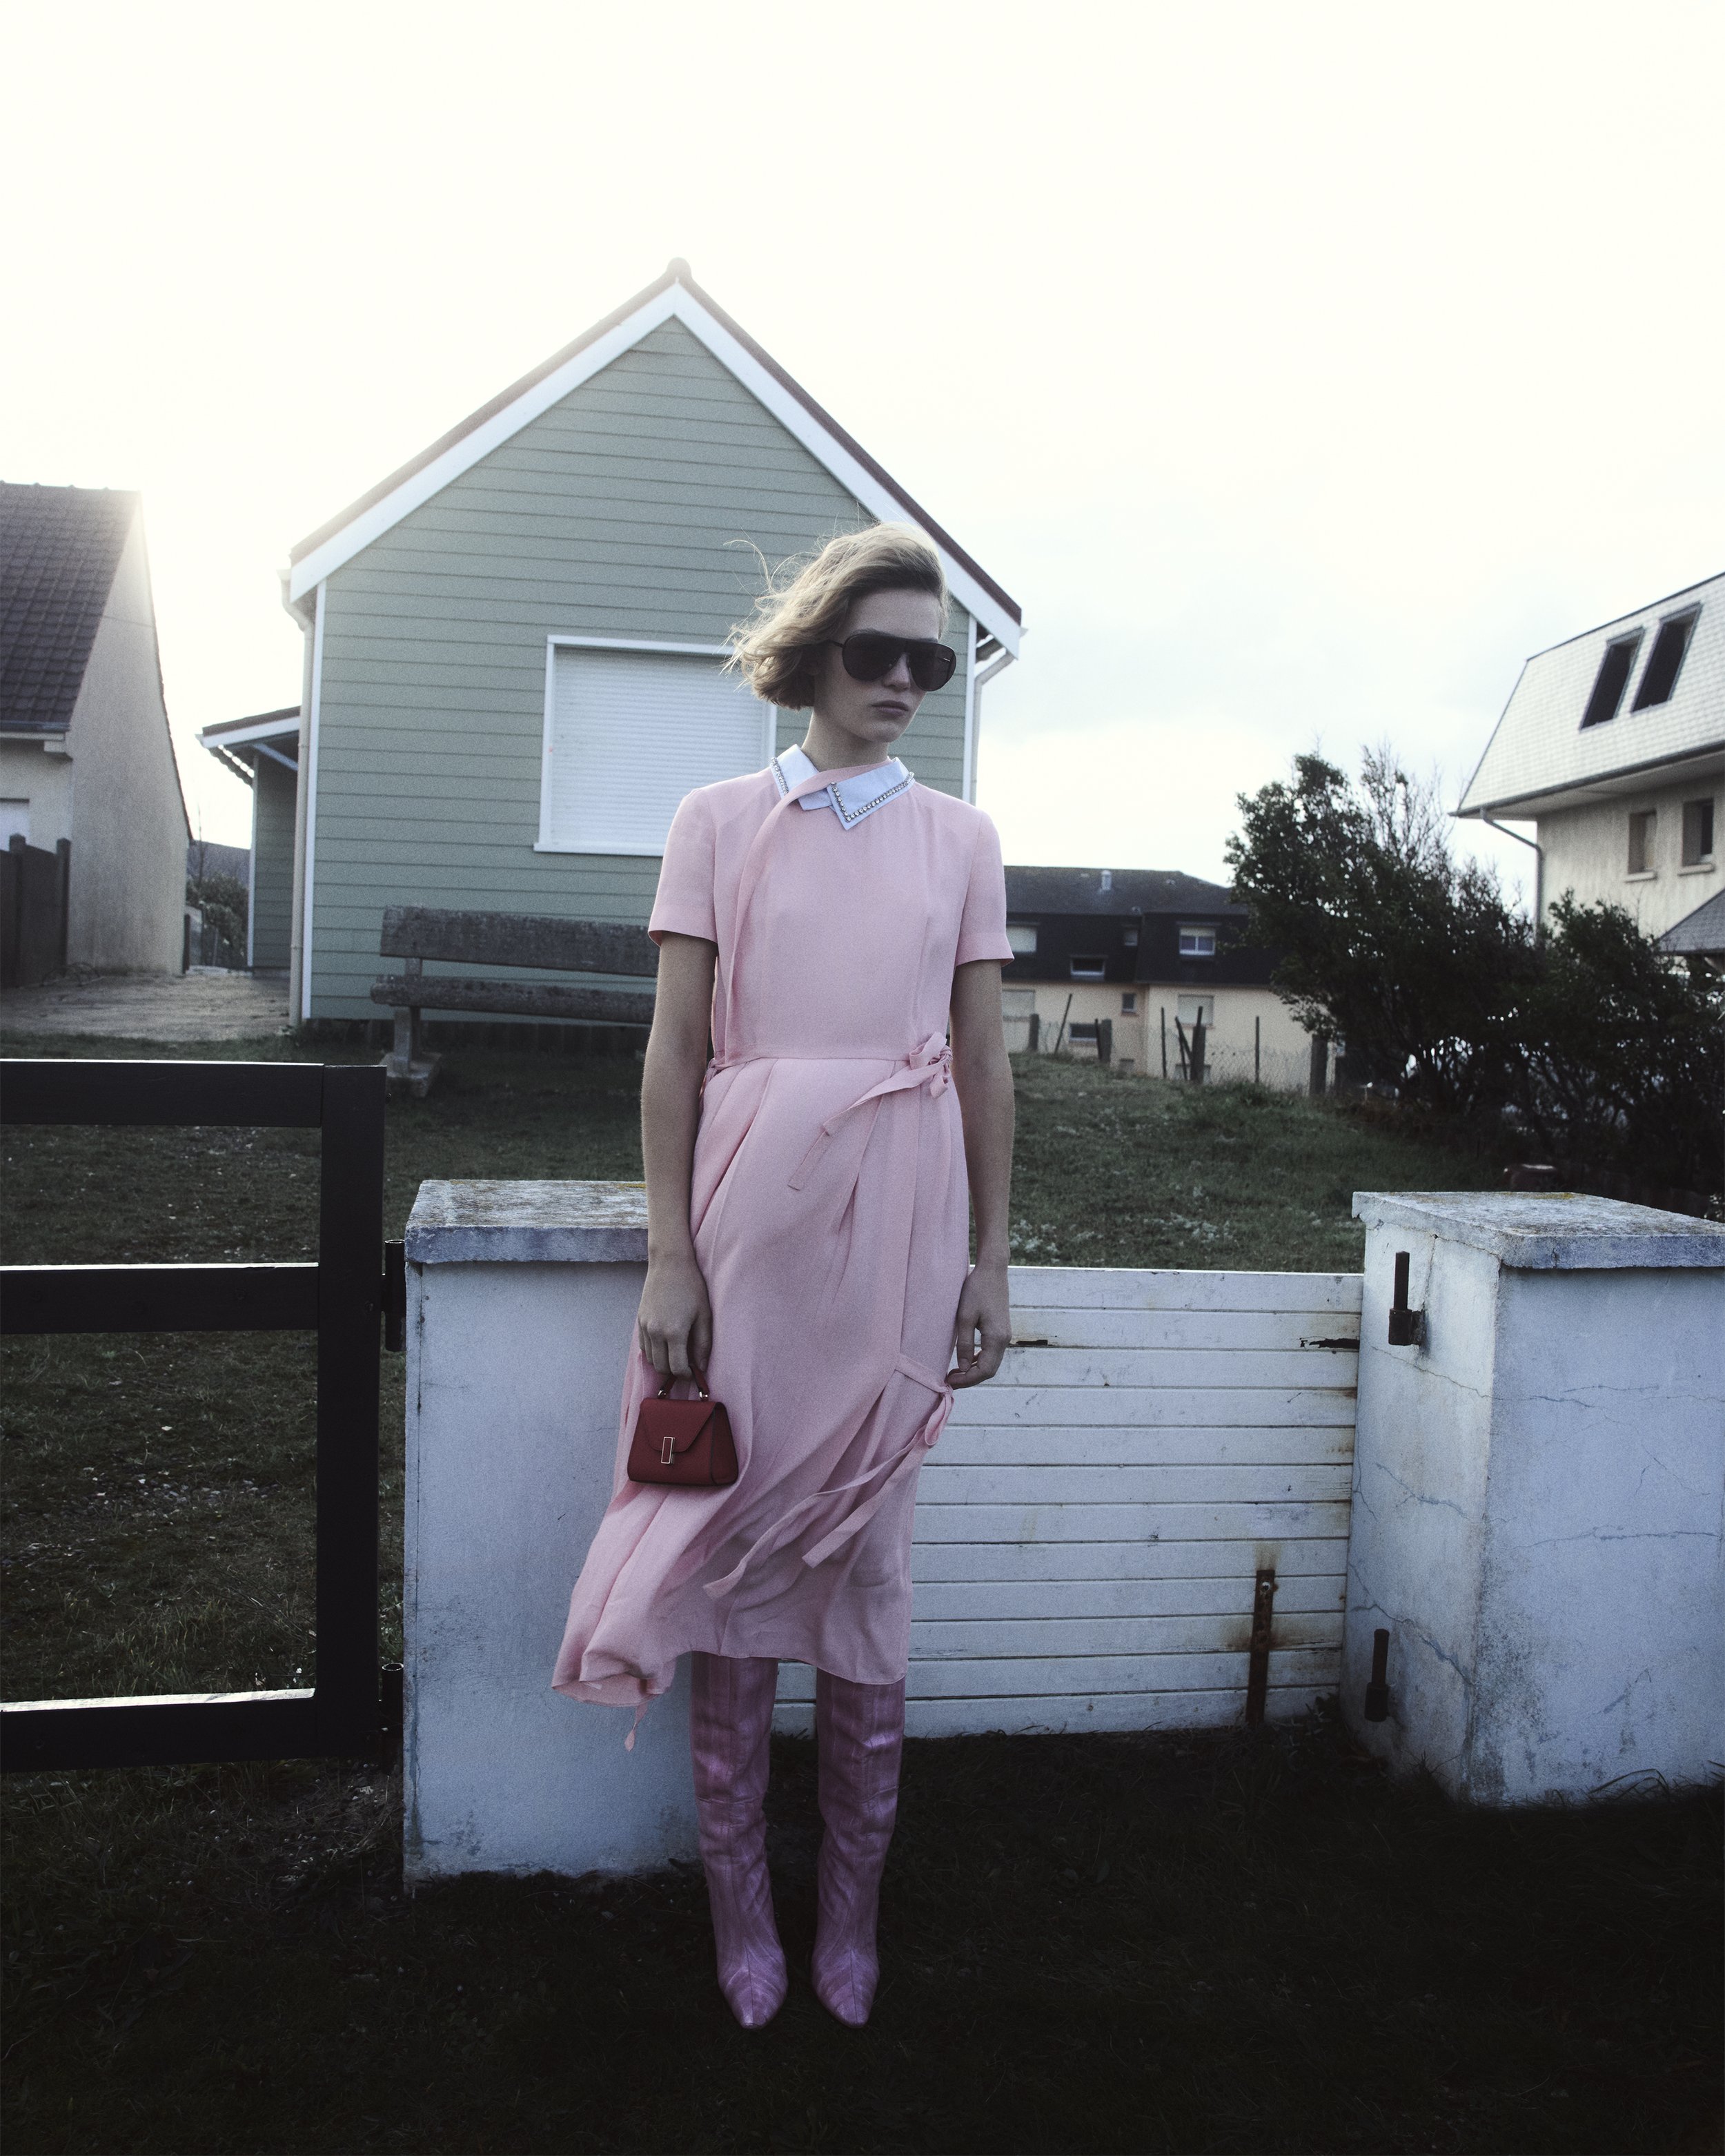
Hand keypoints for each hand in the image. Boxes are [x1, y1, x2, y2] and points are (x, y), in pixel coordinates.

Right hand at [637, 1251, 712, 1381]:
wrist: (669, 1263)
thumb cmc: (691, 1287)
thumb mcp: (704, 1314)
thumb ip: (703, 1343)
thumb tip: (701, 1366)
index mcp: (674, 1332)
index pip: (677, 1368)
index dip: (687, 1374)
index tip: (694, 1372)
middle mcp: (656, 1333)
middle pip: (661, 1367)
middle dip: (674, 1371)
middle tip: (686, 1365)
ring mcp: (645, 1327)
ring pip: (651, 1359)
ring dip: (663, 1362)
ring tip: (677, 1354)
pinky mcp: (639, 1321)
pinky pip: (644, 1347)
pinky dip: (654, 1352)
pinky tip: (666, 1344)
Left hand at [949, 1258, 1009, 1388]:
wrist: (992, 1270)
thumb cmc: (976, 1290)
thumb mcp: (964, 1317)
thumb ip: (964, 1344)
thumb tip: (961, 1368)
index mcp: (997, 1338)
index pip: (984, 1371)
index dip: (967, 1380)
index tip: (950, 1382)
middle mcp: (1004, 1339)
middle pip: (989, 1370)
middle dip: (970, 1378)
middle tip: (950, 1380)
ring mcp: (1004, 1335)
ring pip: (991, 1362)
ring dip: (974, 1370)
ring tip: (955, 1372)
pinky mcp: (1001, 1330)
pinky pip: (991, 1352)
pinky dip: (978, 1360)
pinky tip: (965, 1360)